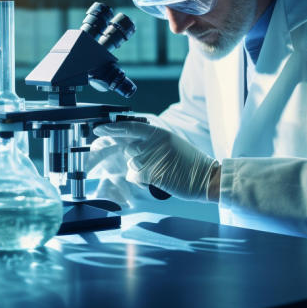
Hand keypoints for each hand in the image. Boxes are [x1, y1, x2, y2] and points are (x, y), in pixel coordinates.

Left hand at [92, 121, 217, 200]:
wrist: (207, 177)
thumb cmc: (190, 162)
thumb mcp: (172, 143)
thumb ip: (152, 140)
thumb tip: (132, 142)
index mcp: (160, 133)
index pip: (131, 126)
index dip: (113, 128)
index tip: (99, 129)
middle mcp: (155, 143)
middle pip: (129, 149)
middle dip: (136, 157)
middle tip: (154, 163)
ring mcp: (153, 159)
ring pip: (132, 164)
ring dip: (141, 170)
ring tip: (160, 171)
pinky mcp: (153, 174)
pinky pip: (136, 177)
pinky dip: (143, 181)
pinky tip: (158, 179)